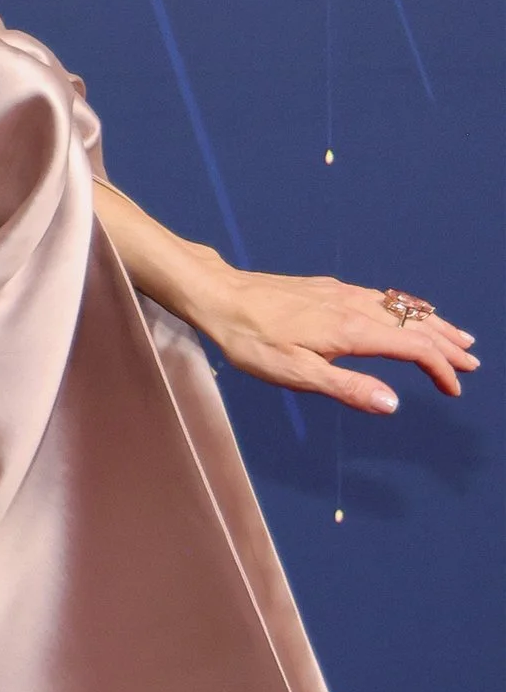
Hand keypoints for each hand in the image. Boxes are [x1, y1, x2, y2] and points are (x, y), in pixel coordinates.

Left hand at [191, 261, 478, 414]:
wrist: (219, 296)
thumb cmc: (251, 339)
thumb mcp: (296, 373)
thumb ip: (347, 388)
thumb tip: (393, 403)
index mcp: (352, 331)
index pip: (413, 348)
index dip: (439, 368)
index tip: (454, 389)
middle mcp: (354, 306)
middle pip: (414, 323)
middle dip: (446, 343)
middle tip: (473, 361)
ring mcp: (341, 293)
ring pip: (400, 306)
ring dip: (431, 323)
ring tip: (456, 335)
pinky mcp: (327, 287)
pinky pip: (381, 296)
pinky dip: (406, 307)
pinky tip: (404, 310)